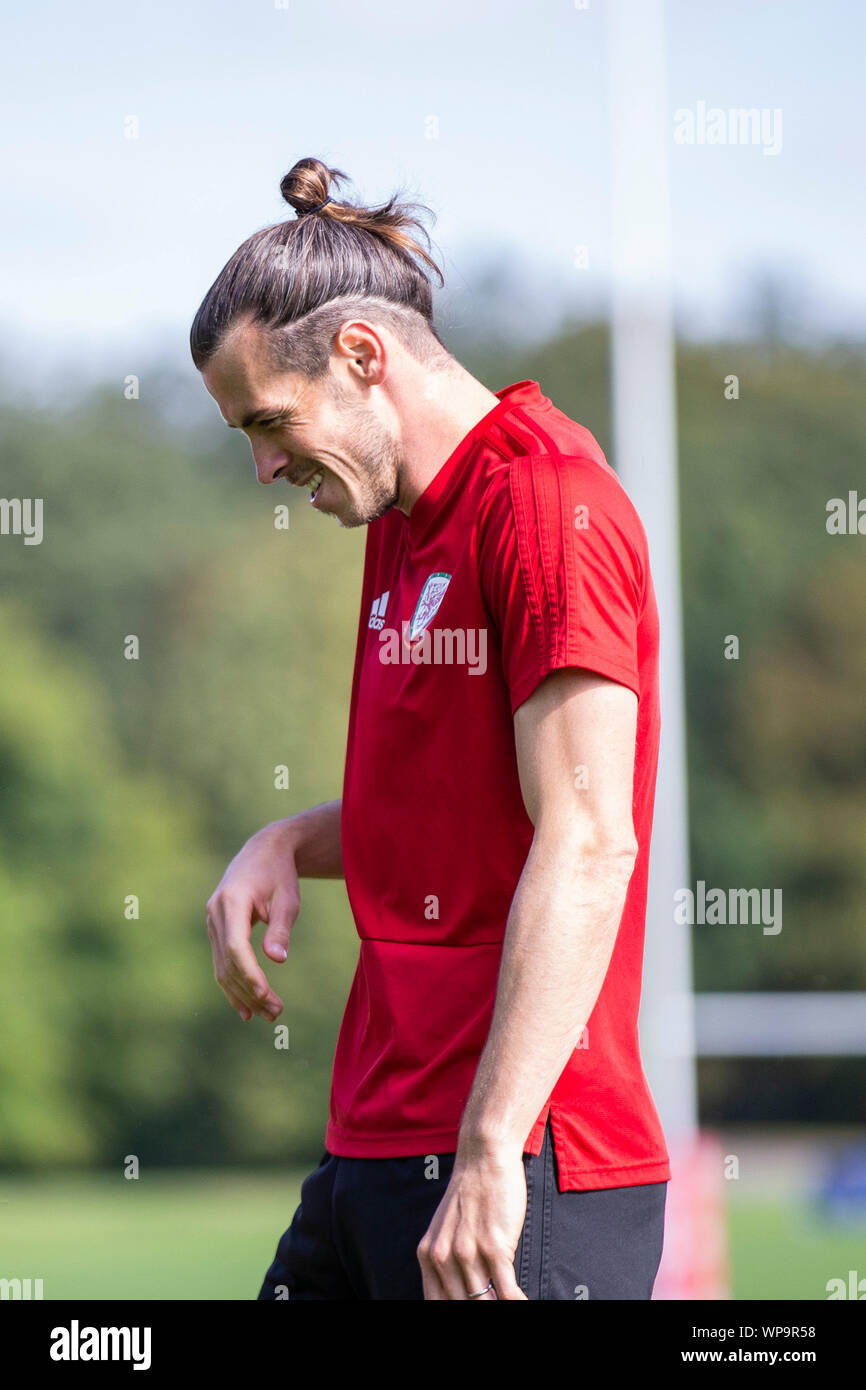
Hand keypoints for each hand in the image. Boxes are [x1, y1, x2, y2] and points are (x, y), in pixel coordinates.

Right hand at [205, 820, 300, 1022]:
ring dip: (243, 994)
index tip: (266, 994)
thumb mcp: (287, 898)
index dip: (248, 973)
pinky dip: (234, 986)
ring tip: (268, 1014)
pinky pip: (222, 963)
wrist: (263, 853)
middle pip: (228, 961)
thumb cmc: (279, 875)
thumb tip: (277, 960)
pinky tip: (247, 1009)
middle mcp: (215, 912)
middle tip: (276, 1013)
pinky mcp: (216, 930)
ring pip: (222, 967)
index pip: (235, 945)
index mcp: (232, 900)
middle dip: (251, 990)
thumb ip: (281, 928)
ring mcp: (212, 922)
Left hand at [416, 1148, 528, 1299]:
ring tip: (511, 1304)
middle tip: (493, 1306)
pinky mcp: (494, 1246)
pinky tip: (524, 1303)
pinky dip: (517, 1302)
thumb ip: (447, 1261)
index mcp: (428, 1254)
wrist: (485, 1156)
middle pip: (460, 1304)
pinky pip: (507, 1290)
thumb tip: (463, 1293)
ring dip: (498, 1307)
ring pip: (482, 1302)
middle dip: (479, 1307)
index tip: (470, 1308)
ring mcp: (467, 1252)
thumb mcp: (447, 1229)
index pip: (436, 1303)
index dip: (454, 1310)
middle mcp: (442, 1256)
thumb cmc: (471, 1193)